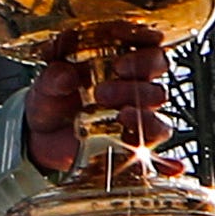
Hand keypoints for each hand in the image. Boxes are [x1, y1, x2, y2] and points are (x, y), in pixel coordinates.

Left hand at [24, 42, 170, 177]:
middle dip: (138, 81)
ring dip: (143, 113)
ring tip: (119, 115)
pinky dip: (168, 163)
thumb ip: (53, 77)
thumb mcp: (46, 85)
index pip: (149, 47)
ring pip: (158, 113)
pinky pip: (157, 155)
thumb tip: (65, 75)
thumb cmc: (50, 101)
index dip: (146, 47)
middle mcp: (135, 88)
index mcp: (120, 63)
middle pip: (157, 78)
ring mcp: (136, 117)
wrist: (40, 137)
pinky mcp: (132, 145)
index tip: (124, 57)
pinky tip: (174, 168)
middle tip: (104, 90)